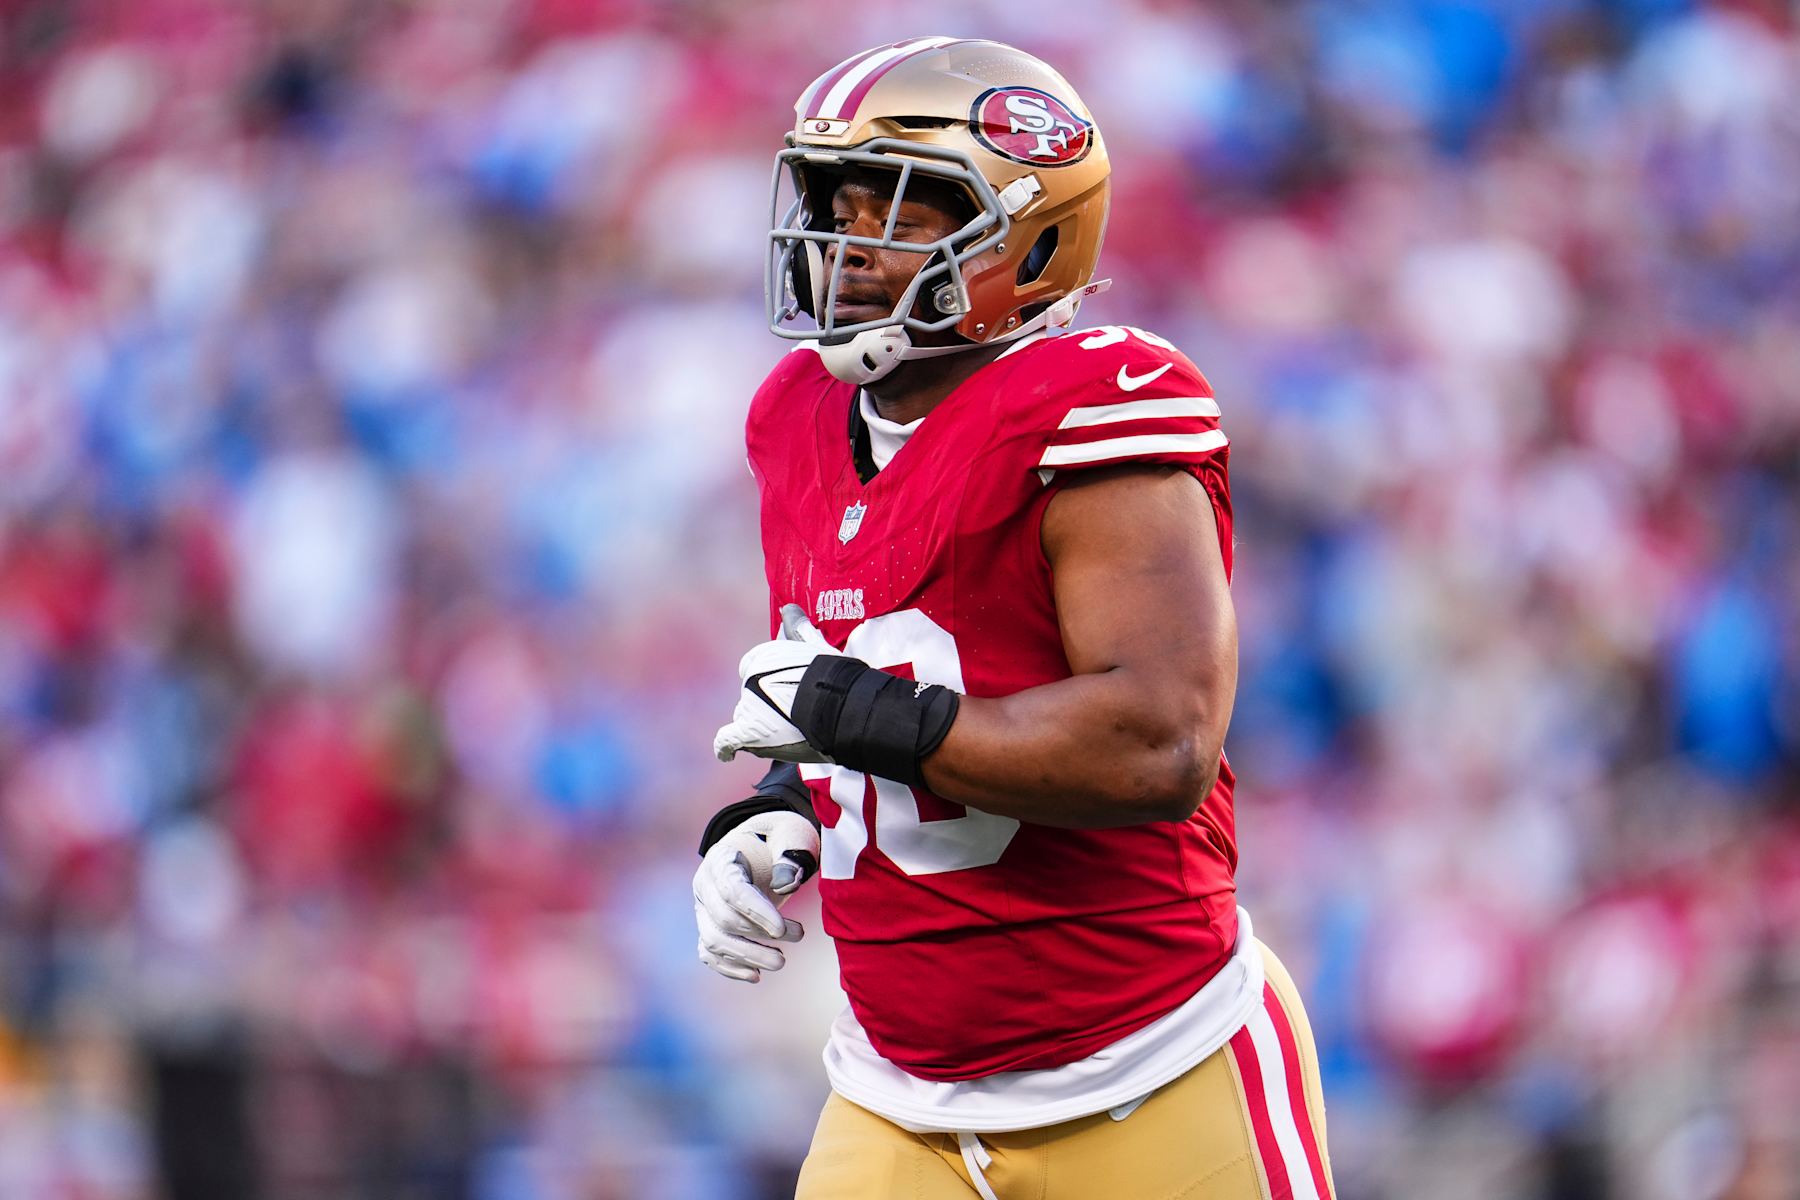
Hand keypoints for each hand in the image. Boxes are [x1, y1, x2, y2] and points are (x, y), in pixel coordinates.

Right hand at [694, 810, 820, 982]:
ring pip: (714, 940)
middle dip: (760, 934)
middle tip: (799, 935)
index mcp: (721, 858)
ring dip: (748, 956)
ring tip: (781, 961)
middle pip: (723, 919)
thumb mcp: (791, 833)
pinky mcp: (709, 926)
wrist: (760, 846)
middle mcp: (704, 884)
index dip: (756, 912)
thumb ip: (791, 852)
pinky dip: (730, 968)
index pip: (732, 889)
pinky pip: (710, 953)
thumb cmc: (778, 838)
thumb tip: (784, 883)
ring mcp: (703, 908)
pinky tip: (756, 975)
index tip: (782, 928)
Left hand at [713, 605, 848, 763]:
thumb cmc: (833, 676)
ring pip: (746, 720)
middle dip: (766, 706)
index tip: (780, 692)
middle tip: (795, 715)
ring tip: (792, 733)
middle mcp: (749, 679)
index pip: (752, 669)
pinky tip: (726, 754)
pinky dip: (725, 748)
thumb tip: (787, 607)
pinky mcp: (748, 732)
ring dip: (761, 728)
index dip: (765, 682)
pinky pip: (727, 740)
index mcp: (762, 657)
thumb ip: (799, 629)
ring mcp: (747, 706)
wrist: (838, 705)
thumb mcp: (816, 647)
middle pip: (750, 697)